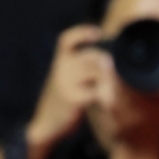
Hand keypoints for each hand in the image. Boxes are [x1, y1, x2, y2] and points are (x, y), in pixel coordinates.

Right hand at [27, 25, 106, 155]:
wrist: (45, 125)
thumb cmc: (62, 100)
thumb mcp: (69, 79)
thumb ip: (85, 68)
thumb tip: (108, 60)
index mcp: (59, 61)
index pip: (67, 40)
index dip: (82, 33)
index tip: (98, 33)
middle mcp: (60, 68)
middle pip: (93, 57)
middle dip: (107, 66)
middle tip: (112, 80)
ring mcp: (65, 82)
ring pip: (97, 72)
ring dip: (109, 82)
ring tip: (111, 94)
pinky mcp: (71, 97)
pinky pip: (97, 91)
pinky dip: (105, 97)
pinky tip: (107, 103)